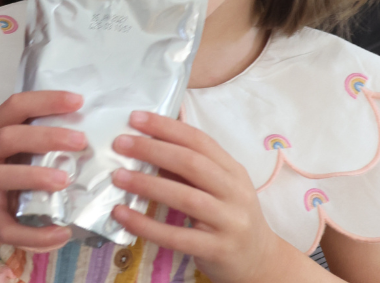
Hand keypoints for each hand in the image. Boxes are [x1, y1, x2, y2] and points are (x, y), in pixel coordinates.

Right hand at [0, 91, 85, 249]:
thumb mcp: (6, 148)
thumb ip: (32, 138)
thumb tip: (86, 131)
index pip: (14, 106)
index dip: (45, 101)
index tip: (78, 101)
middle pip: (7, 138)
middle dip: (45, 137)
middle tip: (80, 141)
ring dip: (33, 177)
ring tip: (65, 180)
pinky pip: (7, 228)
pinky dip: (35, 234)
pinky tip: (61, 234)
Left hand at [109, 111, 283, 282]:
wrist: (260, 261)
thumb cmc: (230, 217)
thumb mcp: (216, 188)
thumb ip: (186, 170)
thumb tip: (144, 148)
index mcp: (233, 170)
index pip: (199, 140)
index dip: (166, 127)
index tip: (136, 118)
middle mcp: (235, 192)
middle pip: (192, 163)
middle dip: (153, 149)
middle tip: (120, 143)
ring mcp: (230, 221)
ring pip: (186, 198)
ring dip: (148, 185)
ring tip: (118, 177)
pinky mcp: (218, 249)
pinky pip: (178, 237)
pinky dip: (147, 226)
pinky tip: (124, 216)